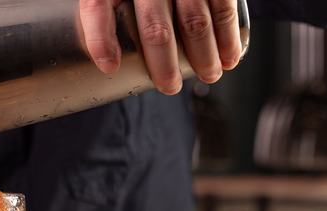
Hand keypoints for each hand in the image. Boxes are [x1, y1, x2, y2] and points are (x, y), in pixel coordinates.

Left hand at [79, 0, 241, 93]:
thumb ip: (106, 18)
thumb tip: (107, 63)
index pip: (97, 6)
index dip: (100, 39)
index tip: (109, 67)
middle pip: (154, 27)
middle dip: (163, 64)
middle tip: (169, 86)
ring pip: (194, 21)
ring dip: (202, 55)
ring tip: (208, 75)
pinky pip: (222, 7)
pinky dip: (228, 36)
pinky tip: (229, 56)